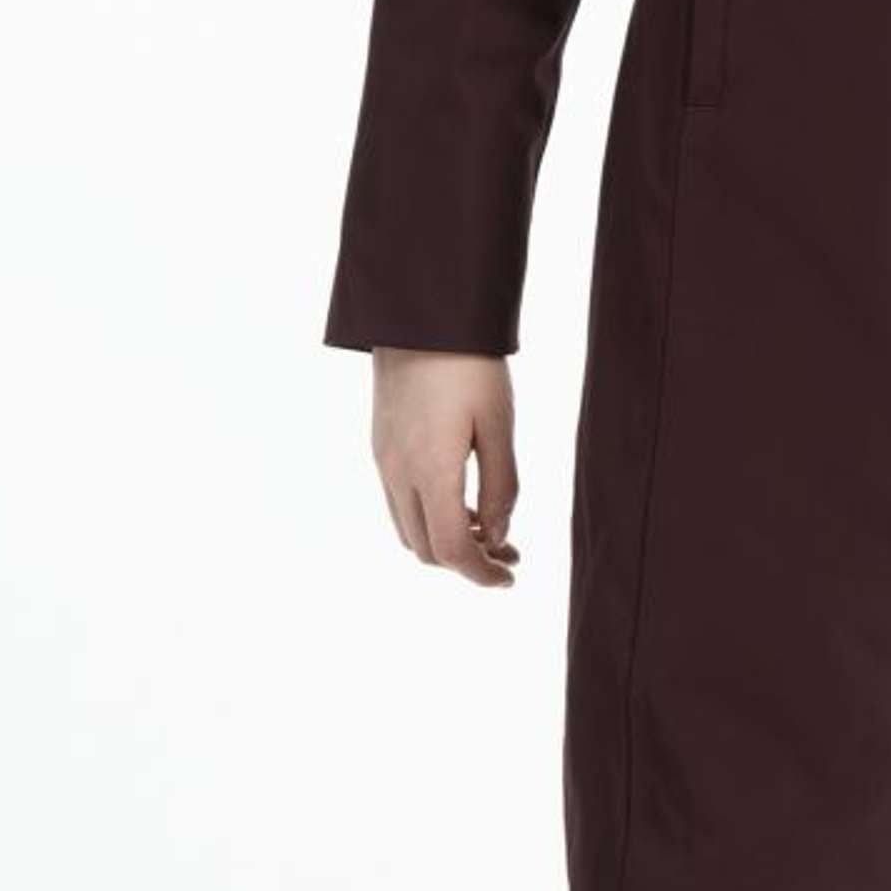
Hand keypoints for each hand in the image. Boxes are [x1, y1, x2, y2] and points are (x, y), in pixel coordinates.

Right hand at [369, 347, 521, 583]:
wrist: (420, 313)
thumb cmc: (469, 363)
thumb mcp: (499, 424)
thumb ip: (501, 486)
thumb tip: (498, 536)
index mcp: (430, 472)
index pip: (451, 550)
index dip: (482, 574)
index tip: (510, 576)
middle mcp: (397, 473)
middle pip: (426, 548)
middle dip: (468, 561)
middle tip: (510, 553)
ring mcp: (383, 460)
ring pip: (409, 528)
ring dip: (446, 540)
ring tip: (489, 528)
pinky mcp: (380, 445)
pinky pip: (399, 502)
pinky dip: (429, 516)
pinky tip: (461, 499)